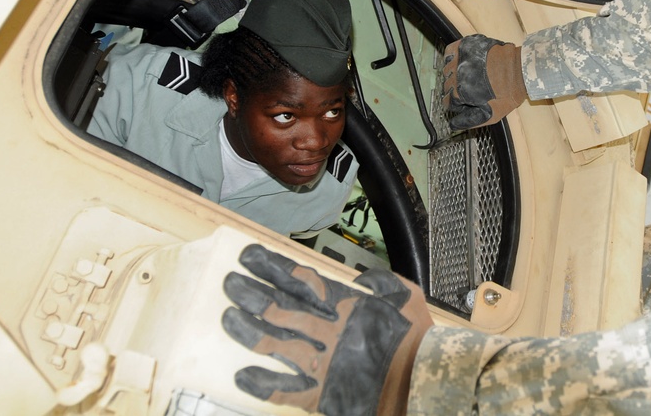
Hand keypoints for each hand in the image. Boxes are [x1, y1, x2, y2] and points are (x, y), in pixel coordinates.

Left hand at [222, 244, 432, 415]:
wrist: (424, 381)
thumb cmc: (417, 338)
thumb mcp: (406, 295)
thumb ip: (382, 281)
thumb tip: (361, 278)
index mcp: (347, 305)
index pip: (300, 281)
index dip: (272, 268)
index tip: (249, 256)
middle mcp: (329, 331)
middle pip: (281, 308)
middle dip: (252, 294)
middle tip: (229, 283)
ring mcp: (323, 363)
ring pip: (275, 343)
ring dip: (248, 330)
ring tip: (227, 317)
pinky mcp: (321, 394)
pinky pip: (284, 390)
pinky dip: (262, 384)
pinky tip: (241, 376)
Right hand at [441, 34, 526, 130]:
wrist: (520, 70)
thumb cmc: (508, 93)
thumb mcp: (491, 115)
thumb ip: (469, 121)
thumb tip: (453, 125)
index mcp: (460, 93)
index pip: (447, 102)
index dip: (458, 105)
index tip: (466, 103)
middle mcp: (456, 75)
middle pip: (447, 86)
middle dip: (456, 90)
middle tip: (471, 90)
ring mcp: (460, 59)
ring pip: (447, 70)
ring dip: (454, 74)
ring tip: (469, 76)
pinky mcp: (466, 46)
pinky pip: (450, 51)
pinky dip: (452, 57)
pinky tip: (462, 62)